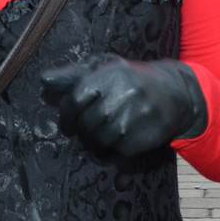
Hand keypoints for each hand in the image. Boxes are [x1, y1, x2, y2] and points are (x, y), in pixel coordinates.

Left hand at [40, 55, 208, 156]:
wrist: (176, 93)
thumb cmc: (131, 79)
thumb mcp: (105, 68)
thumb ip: (73, 75)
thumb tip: (43, 81)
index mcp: (111, 73)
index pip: (75, 100)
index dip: (66, 115)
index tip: (68, 123)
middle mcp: (123, 93)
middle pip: (85, 124)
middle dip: (83, 129)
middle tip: (90, 126)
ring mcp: (135, 117)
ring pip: (98, 140)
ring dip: (97, 141)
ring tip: (107, 131)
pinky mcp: (144, 138)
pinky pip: (116, 152)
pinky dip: (115, 149)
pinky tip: (123, 136)